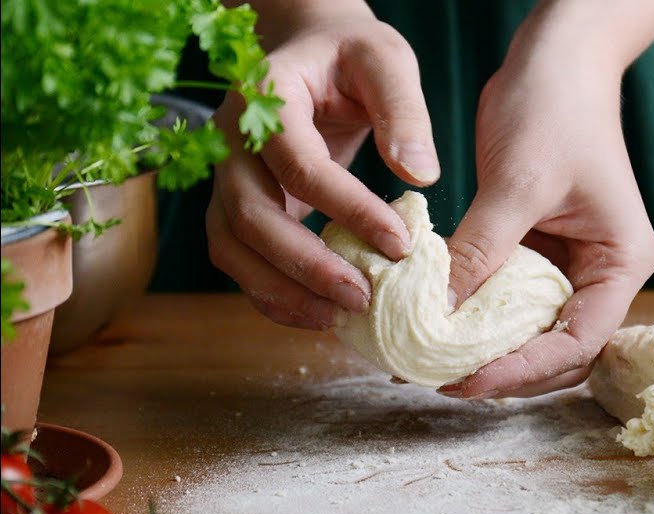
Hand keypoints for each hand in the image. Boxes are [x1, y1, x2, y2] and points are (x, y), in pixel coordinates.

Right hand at [207, 5, 438, 329]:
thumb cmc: (350, 53)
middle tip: (362, 298)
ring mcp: (227, 175)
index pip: (298, 164)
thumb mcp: (386, 62)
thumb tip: (419, 176)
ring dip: (279, 291)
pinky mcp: (238, 204)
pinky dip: (272, 292)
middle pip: (247, 214)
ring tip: (337, 319)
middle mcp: (230, 139)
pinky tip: (319, 314)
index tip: (400, 243)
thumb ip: (404, 112)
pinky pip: (240, 258)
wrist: (310, 48)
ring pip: (231, 246)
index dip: (347, 208)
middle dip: (303, 265)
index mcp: (266, 95)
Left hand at [438, 44, 653, 399]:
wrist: (556, 61)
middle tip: (443, 380)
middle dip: (506, 371)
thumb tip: (436, 313)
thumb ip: (479, 251)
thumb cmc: (553, 110)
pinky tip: (438, 325)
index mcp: (621, 263)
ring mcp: (571, 266)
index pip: (579, 341)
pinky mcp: (539, 253)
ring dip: (489, 351)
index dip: (524, 369)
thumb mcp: (515, 185)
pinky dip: (476, 318)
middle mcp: (603, 274)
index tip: (467, 381)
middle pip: (560, 352)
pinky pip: (508, 301)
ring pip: (532, 333)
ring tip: (435, 362)